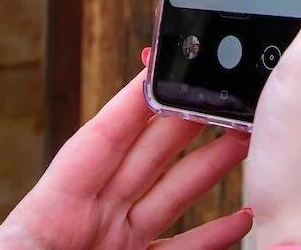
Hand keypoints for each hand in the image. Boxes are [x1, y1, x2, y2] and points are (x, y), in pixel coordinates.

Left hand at [0, 49, 251, 249]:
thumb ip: (100, 220)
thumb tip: (177, 199)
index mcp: (53, 211)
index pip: (100, 140)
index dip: (135, 102)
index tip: (169, 67)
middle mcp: (86, 224)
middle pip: (143, 158)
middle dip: (186, 122)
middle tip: (228, 92)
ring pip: (168, 200)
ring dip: (209, 170)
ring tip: (248, 141)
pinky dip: (210, 235)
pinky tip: (241, 216)